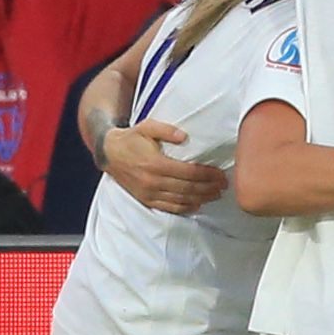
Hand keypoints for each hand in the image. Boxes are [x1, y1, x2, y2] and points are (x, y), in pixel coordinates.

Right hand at [104, 118, 229, 214]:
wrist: (110, 154)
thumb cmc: (132, 139)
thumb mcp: (147, 127)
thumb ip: (166, 130)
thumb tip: (185, 136)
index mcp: (155, 164)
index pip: (189, 173)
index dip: (207, 175)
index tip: (220, 174)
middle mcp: (153, 182)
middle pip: (188, 188)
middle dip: (209, 188)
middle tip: (224, 185)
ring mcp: (149, 193)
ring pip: (181, 200)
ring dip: (201, 198)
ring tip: (215, 194)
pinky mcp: (146, 200)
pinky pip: (169, 207)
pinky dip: (185, 208)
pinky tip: (197, 204)